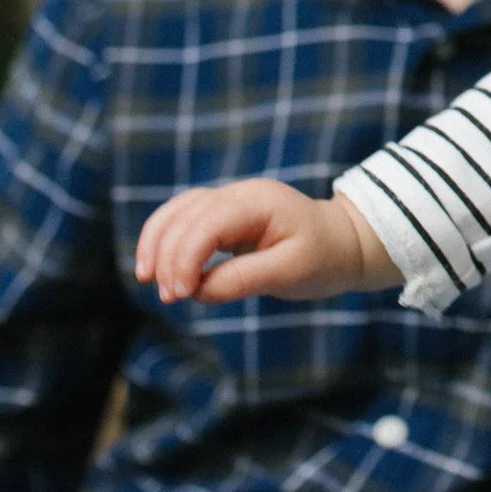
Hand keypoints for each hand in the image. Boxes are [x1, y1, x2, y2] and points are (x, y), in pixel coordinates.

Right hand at [134, 180, 402, 303]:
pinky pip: (182, 217)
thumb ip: (243, 279)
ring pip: (177, 211)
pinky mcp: (222, 213)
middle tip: (168, 297)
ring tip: (147, 279)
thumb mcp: (290, 273)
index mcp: (259, 202)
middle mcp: (239, 193)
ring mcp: (229, 199)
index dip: (185, 258)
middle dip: (167, 256)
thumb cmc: (322, 258)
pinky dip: (164, 238)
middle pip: (185, 215)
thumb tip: (197, 290)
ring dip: (156, 243)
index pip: (207, 223)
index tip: (179, 295)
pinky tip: (155, 265)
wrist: (343, 243)